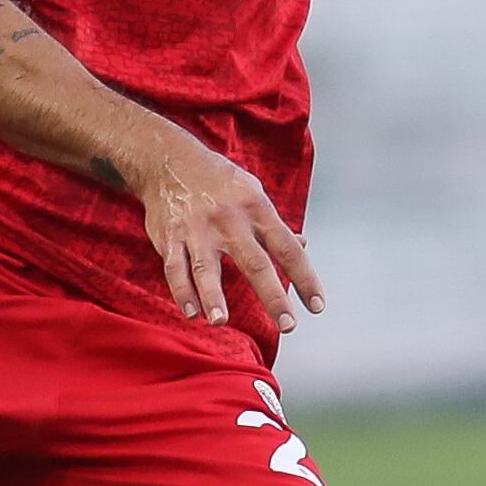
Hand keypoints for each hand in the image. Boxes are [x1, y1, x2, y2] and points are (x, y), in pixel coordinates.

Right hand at [126, 122, 324, 333]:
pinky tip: (192, 313)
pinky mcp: (170, 237)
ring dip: (213, 296)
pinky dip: (182, 291)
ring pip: (207, 268)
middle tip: (287, 325)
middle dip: (273, 296)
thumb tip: (302, 245)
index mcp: (256, 209)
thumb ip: (274, 224)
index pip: (287, 248)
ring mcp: (198, 230)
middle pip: (255, 262)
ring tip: (221, 321)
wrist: (169, 161)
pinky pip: (175, 268)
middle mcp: (229, 220)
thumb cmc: (218, 181)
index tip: (316, 305)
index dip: (305, 278)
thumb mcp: (253, 191)